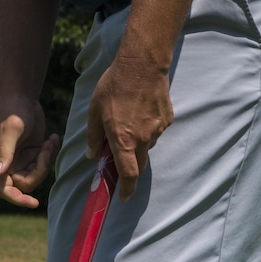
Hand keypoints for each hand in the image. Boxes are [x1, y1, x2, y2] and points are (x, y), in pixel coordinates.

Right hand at [0, 97, 60, 208]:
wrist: (22, 97)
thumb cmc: (13, 111)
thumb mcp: (11, 131)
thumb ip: (5, 153)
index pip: (4, 190)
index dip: (17, 199)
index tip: (34, 203)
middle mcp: (7, 166)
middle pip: (26, 184)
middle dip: (40, 169)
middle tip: (46, 149)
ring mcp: (20, 161)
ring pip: (37, 175)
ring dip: (47, 160)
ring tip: (50, 140)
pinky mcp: (32, 155)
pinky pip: (44, 164)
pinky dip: (51, 153)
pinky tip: (52, 137)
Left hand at [87, 49, 172, 200]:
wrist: (142, 64)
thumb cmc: (114, 86)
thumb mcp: (95, 110)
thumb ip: (94, 136)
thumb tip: (92, 155)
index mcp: (123, 140)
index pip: (128, 174)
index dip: (127, 189)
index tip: (123, 197)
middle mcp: (143, 139)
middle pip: (140, 162)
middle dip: (131, 164)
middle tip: (121, 153)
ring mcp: (158, 129)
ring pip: (148, 145)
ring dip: (138, 141)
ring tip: (128, 118)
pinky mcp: (168, 118)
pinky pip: (156, 130)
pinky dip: (147, 126)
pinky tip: (140, 109)